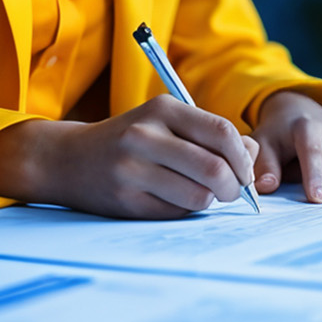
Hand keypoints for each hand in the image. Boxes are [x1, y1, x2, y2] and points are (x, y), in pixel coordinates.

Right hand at [0, 95, 258, 218]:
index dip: (243, 157)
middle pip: (214, 168)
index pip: (222, 133)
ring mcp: (132, 169)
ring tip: (202, 195)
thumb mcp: (167, 122)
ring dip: (209, 201)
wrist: (68, 158)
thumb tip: (253, 153)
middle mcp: (145, 135)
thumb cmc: (130, 139)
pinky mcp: (125, 199)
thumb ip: (210, 134)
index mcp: (162, 109)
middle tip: (231, 192)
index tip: (245, 171)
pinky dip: (184, 210)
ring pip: (198, 196)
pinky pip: (175, 212)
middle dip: (233, 187)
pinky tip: (173, 199)